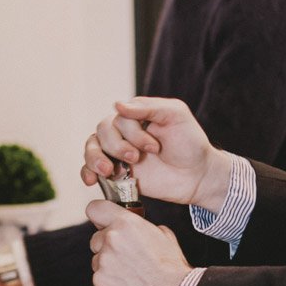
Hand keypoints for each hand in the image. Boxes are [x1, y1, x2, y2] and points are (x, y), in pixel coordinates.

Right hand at [81, 97, 231, 210]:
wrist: (198, 176)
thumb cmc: (190, 142)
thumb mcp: (176, 115)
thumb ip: (148, 107)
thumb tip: (116, 105)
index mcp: (136, 115)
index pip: (118, 118)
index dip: (132, 133)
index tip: (155, 147)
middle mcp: (124, 132)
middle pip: (102, 132)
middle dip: (117, 146)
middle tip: (136, 158)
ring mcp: (118, 153)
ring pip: (92, 148)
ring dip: (96, 159)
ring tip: (109, 171)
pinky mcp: (116, 173)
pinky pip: (90, 170)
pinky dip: (87, 172)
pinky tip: (91, 180)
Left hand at [87, 203, 191, 285]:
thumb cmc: (171, 269)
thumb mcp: (164, 236)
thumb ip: (143, 227)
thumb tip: (138, 228)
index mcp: (126, 224)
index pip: (95, 208)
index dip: (99, 217)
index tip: (103, 223)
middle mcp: (112, 239)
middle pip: (96, 239)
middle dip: (106, 247)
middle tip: (126, 258)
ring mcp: (104, 261)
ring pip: (97, 260)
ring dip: (108, 266)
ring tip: (129, 275)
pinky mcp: (100, 282)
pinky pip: (99, 279)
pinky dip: (109, 283)